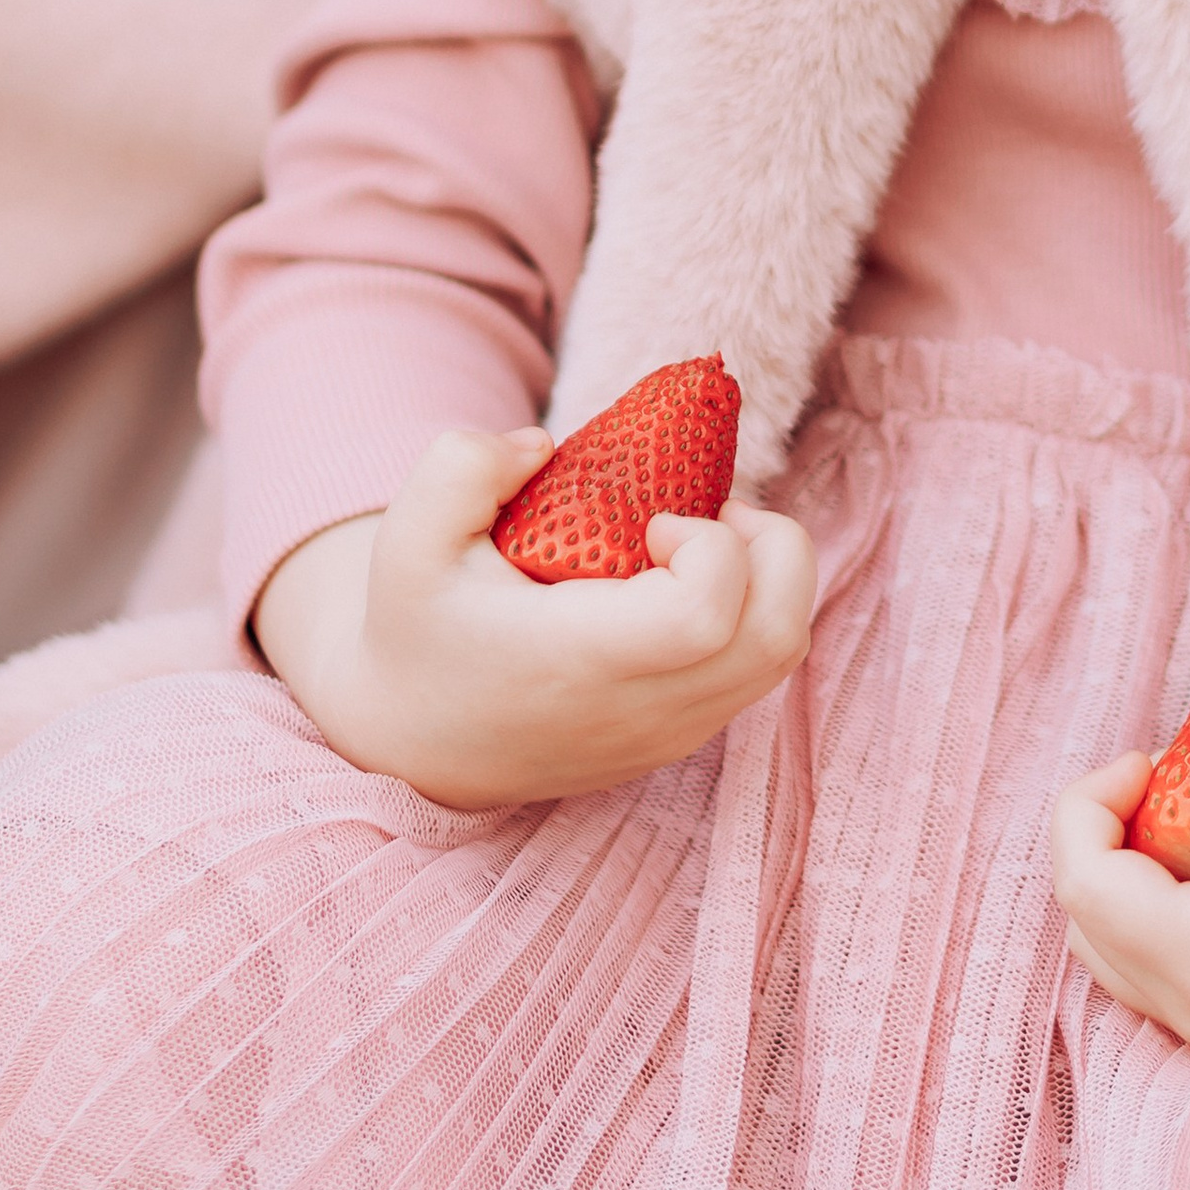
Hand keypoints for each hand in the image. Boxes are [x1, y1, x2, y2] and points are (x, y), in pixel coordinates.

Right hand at [253, 427, 816, 810]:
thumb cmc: (419, 631)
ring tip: (696, 543)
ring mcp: (672, 735)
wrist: (418, 744)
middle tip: (701, 516)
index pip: (707, 617)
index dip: (710, 547)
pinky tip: (684, 582)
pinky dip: (753, 609)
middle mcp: (642, 711)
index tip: (655, 518)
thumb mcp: (407, 539)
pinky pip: (761, 670)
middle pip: (778, 634)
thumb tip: (543, 445)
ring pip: (782, 651)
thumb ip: (464, 466)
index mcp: (579, 665)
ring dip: (767, 575)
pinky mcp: (684, 739)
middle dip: (768, 546)